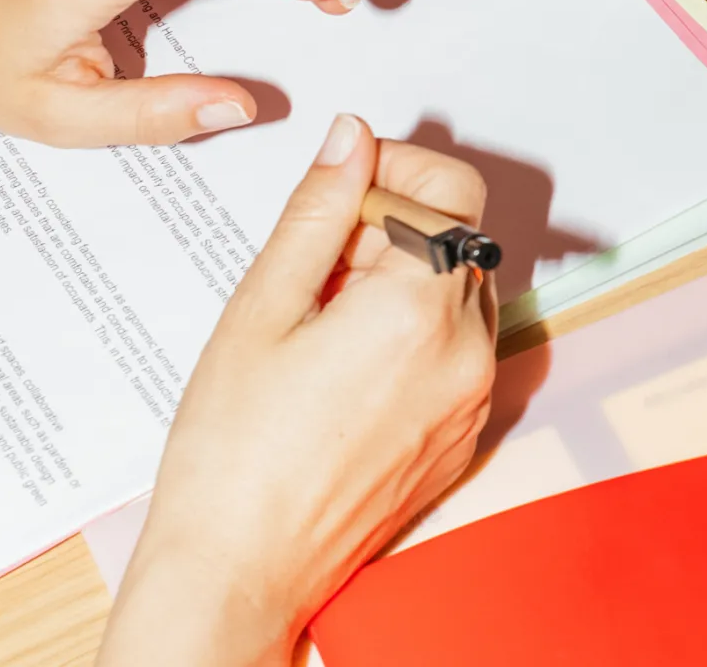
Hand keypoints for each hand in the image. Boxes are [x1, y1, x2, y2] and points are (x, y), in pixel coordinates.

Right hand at [97, 117, 494, 666]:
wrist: (243, 567)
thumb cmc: (234, 454)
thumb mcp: (261, 309)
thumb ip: (317, 213)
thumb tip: (351, 140)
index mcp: (420, 311)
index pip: (455, 192)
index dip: (399, 172)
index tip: (349, 183)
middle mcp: (467, 353)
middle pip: (457, 244)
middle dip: (392, 232)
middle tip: (315, 267)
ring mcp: (473, 399)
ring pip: (457, 297)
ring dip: (403, 285)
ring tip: (322, 324)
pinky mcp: (463, 434)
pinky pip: (455, 354)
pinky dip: (412, 338)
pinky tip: (343, 370)